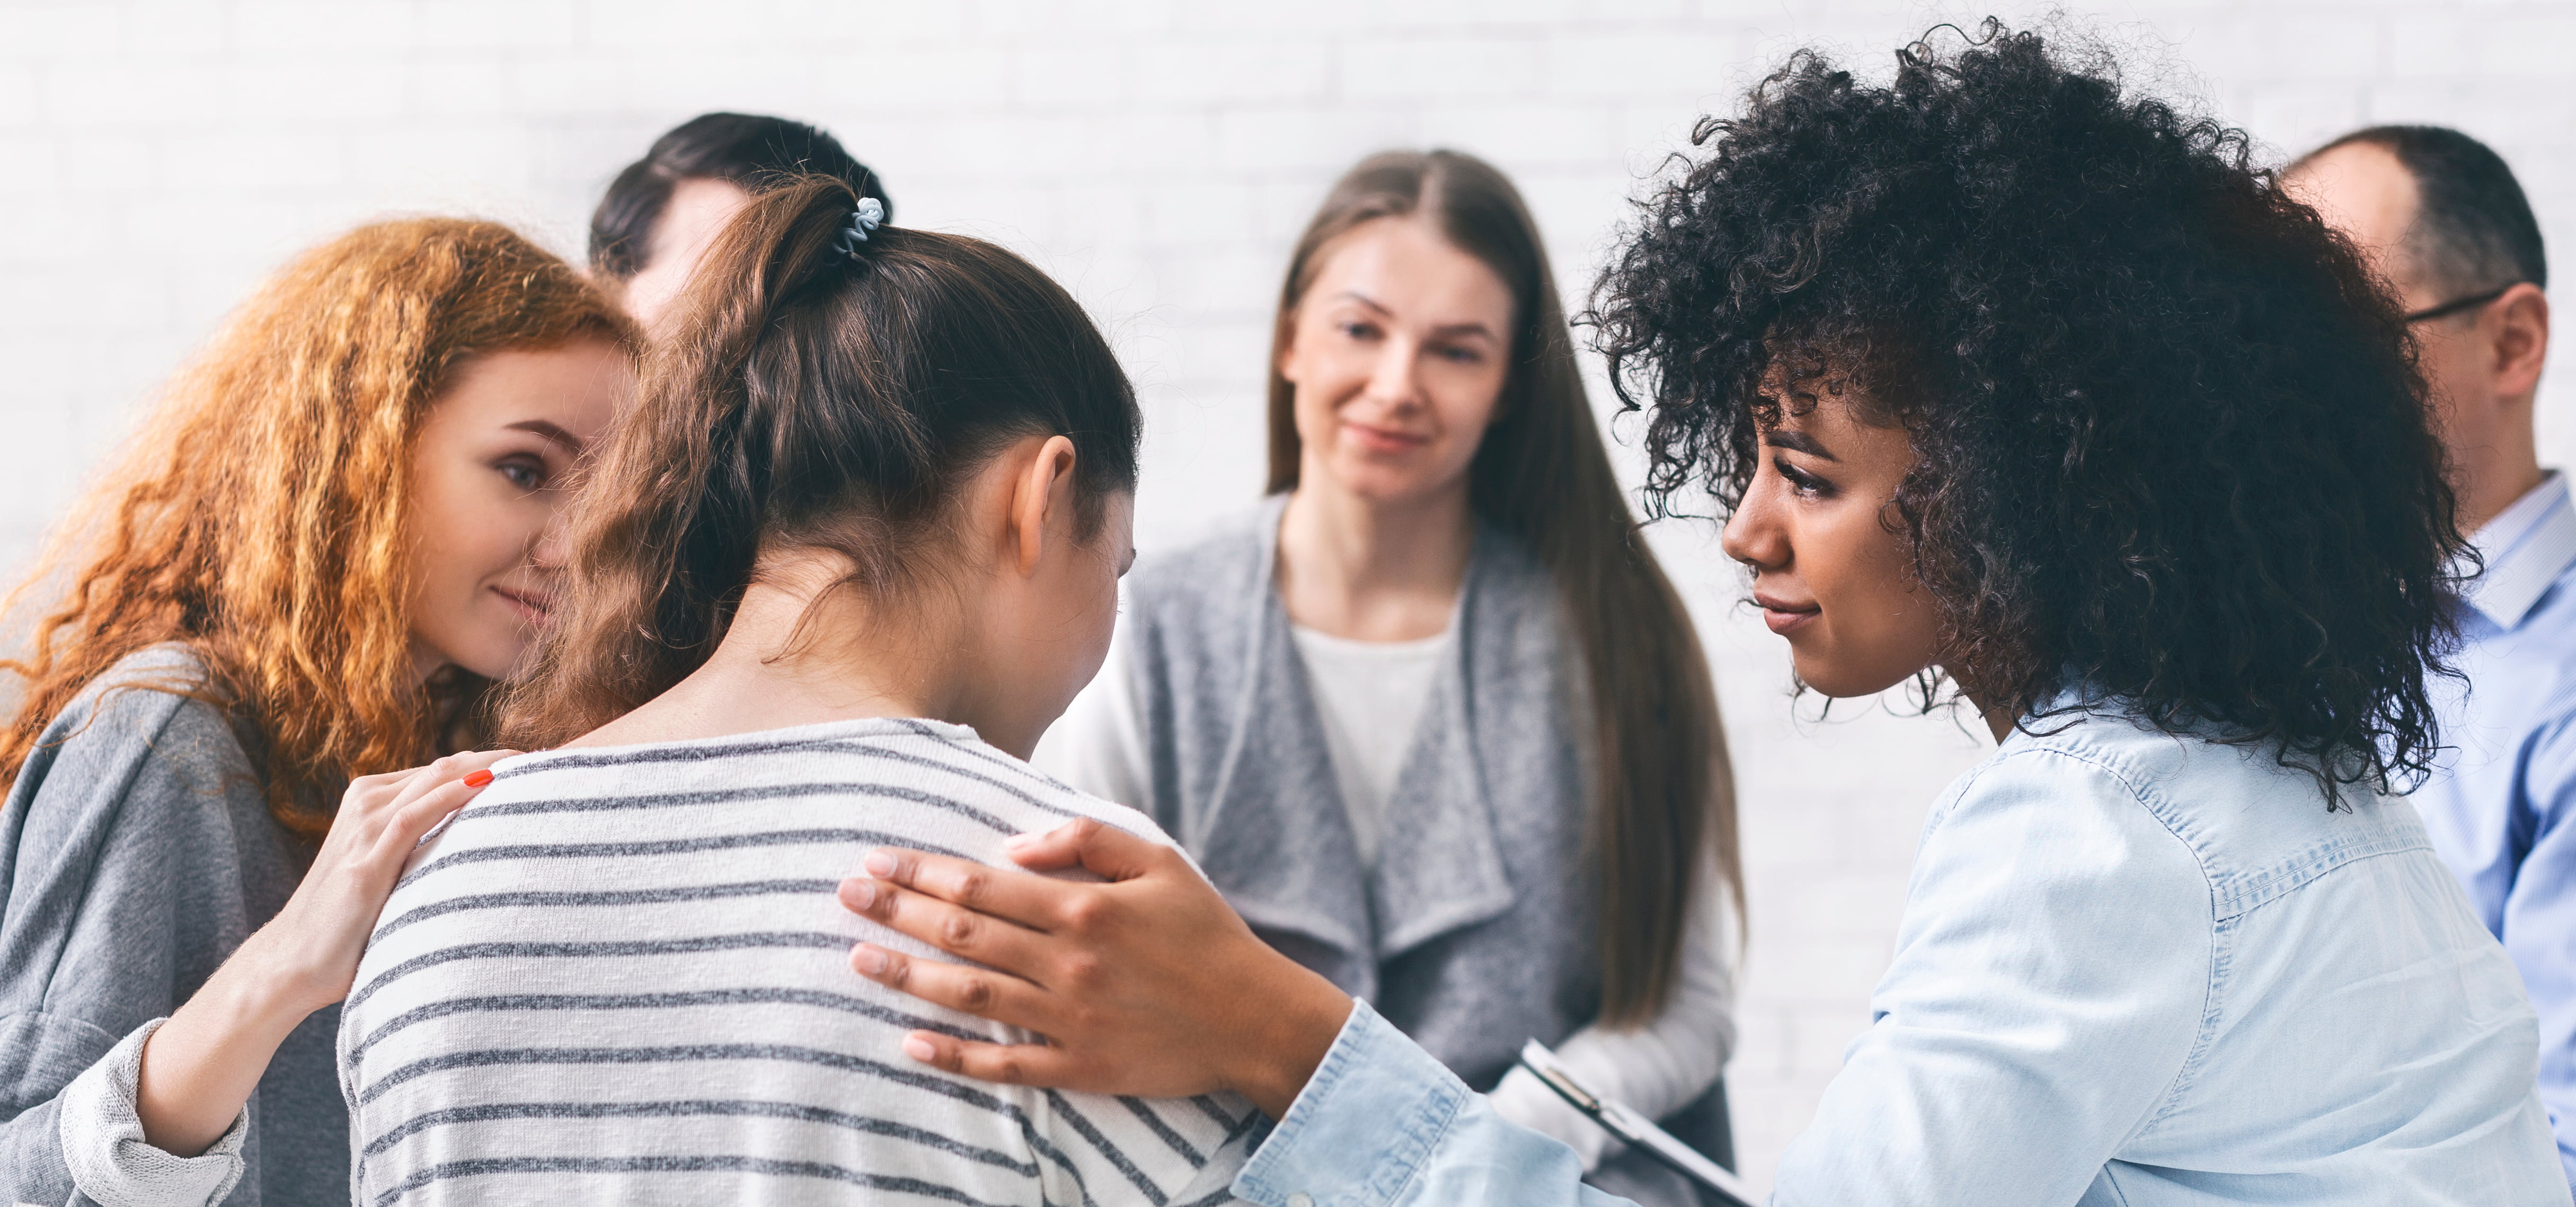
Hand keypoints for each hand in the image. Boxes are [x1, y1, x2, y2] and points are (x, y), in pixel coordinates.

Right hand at [252, 750, 520, 1010]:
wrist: (291, 963)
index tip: (534, 765)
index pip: (440, 772)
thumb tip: (476, 845)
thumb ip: (420, 848)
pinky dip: (453, 796)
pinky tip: (488, 785)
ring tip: (532, 765)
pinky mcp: (365, 862)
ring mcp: (362, 830)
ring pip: (433, 781)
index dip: (488, 763)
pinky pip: (415, 816)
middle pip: (443, 768)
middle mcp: (365, 805)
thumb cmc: (345, 923)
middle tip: (546, 759)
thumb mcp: (387, 872)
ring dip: (485, 768)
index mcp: (370, 802)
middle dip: (496, 759)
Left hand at [841, 818, 1352, 1118]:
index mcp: (1083, 908)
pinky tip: (911, 1044)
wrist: (1255, 1018)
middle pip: (962, 935)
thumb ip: (1087, 839)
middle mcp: (1067, 963)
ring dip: (907, 977)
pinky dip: (954, 1058)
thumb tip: (1015, 846)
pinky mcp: (1079, 1066)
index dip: (921, 873)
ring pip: (970, 996)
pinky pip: (1004, 1066)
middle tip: (846, 897)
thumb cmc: (1206, 932)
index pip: (981, 886)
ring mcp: (1069, 1019)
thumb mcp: (1160, 861)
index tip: (877, 860)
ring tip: (857, 961)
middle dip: (896, 913)